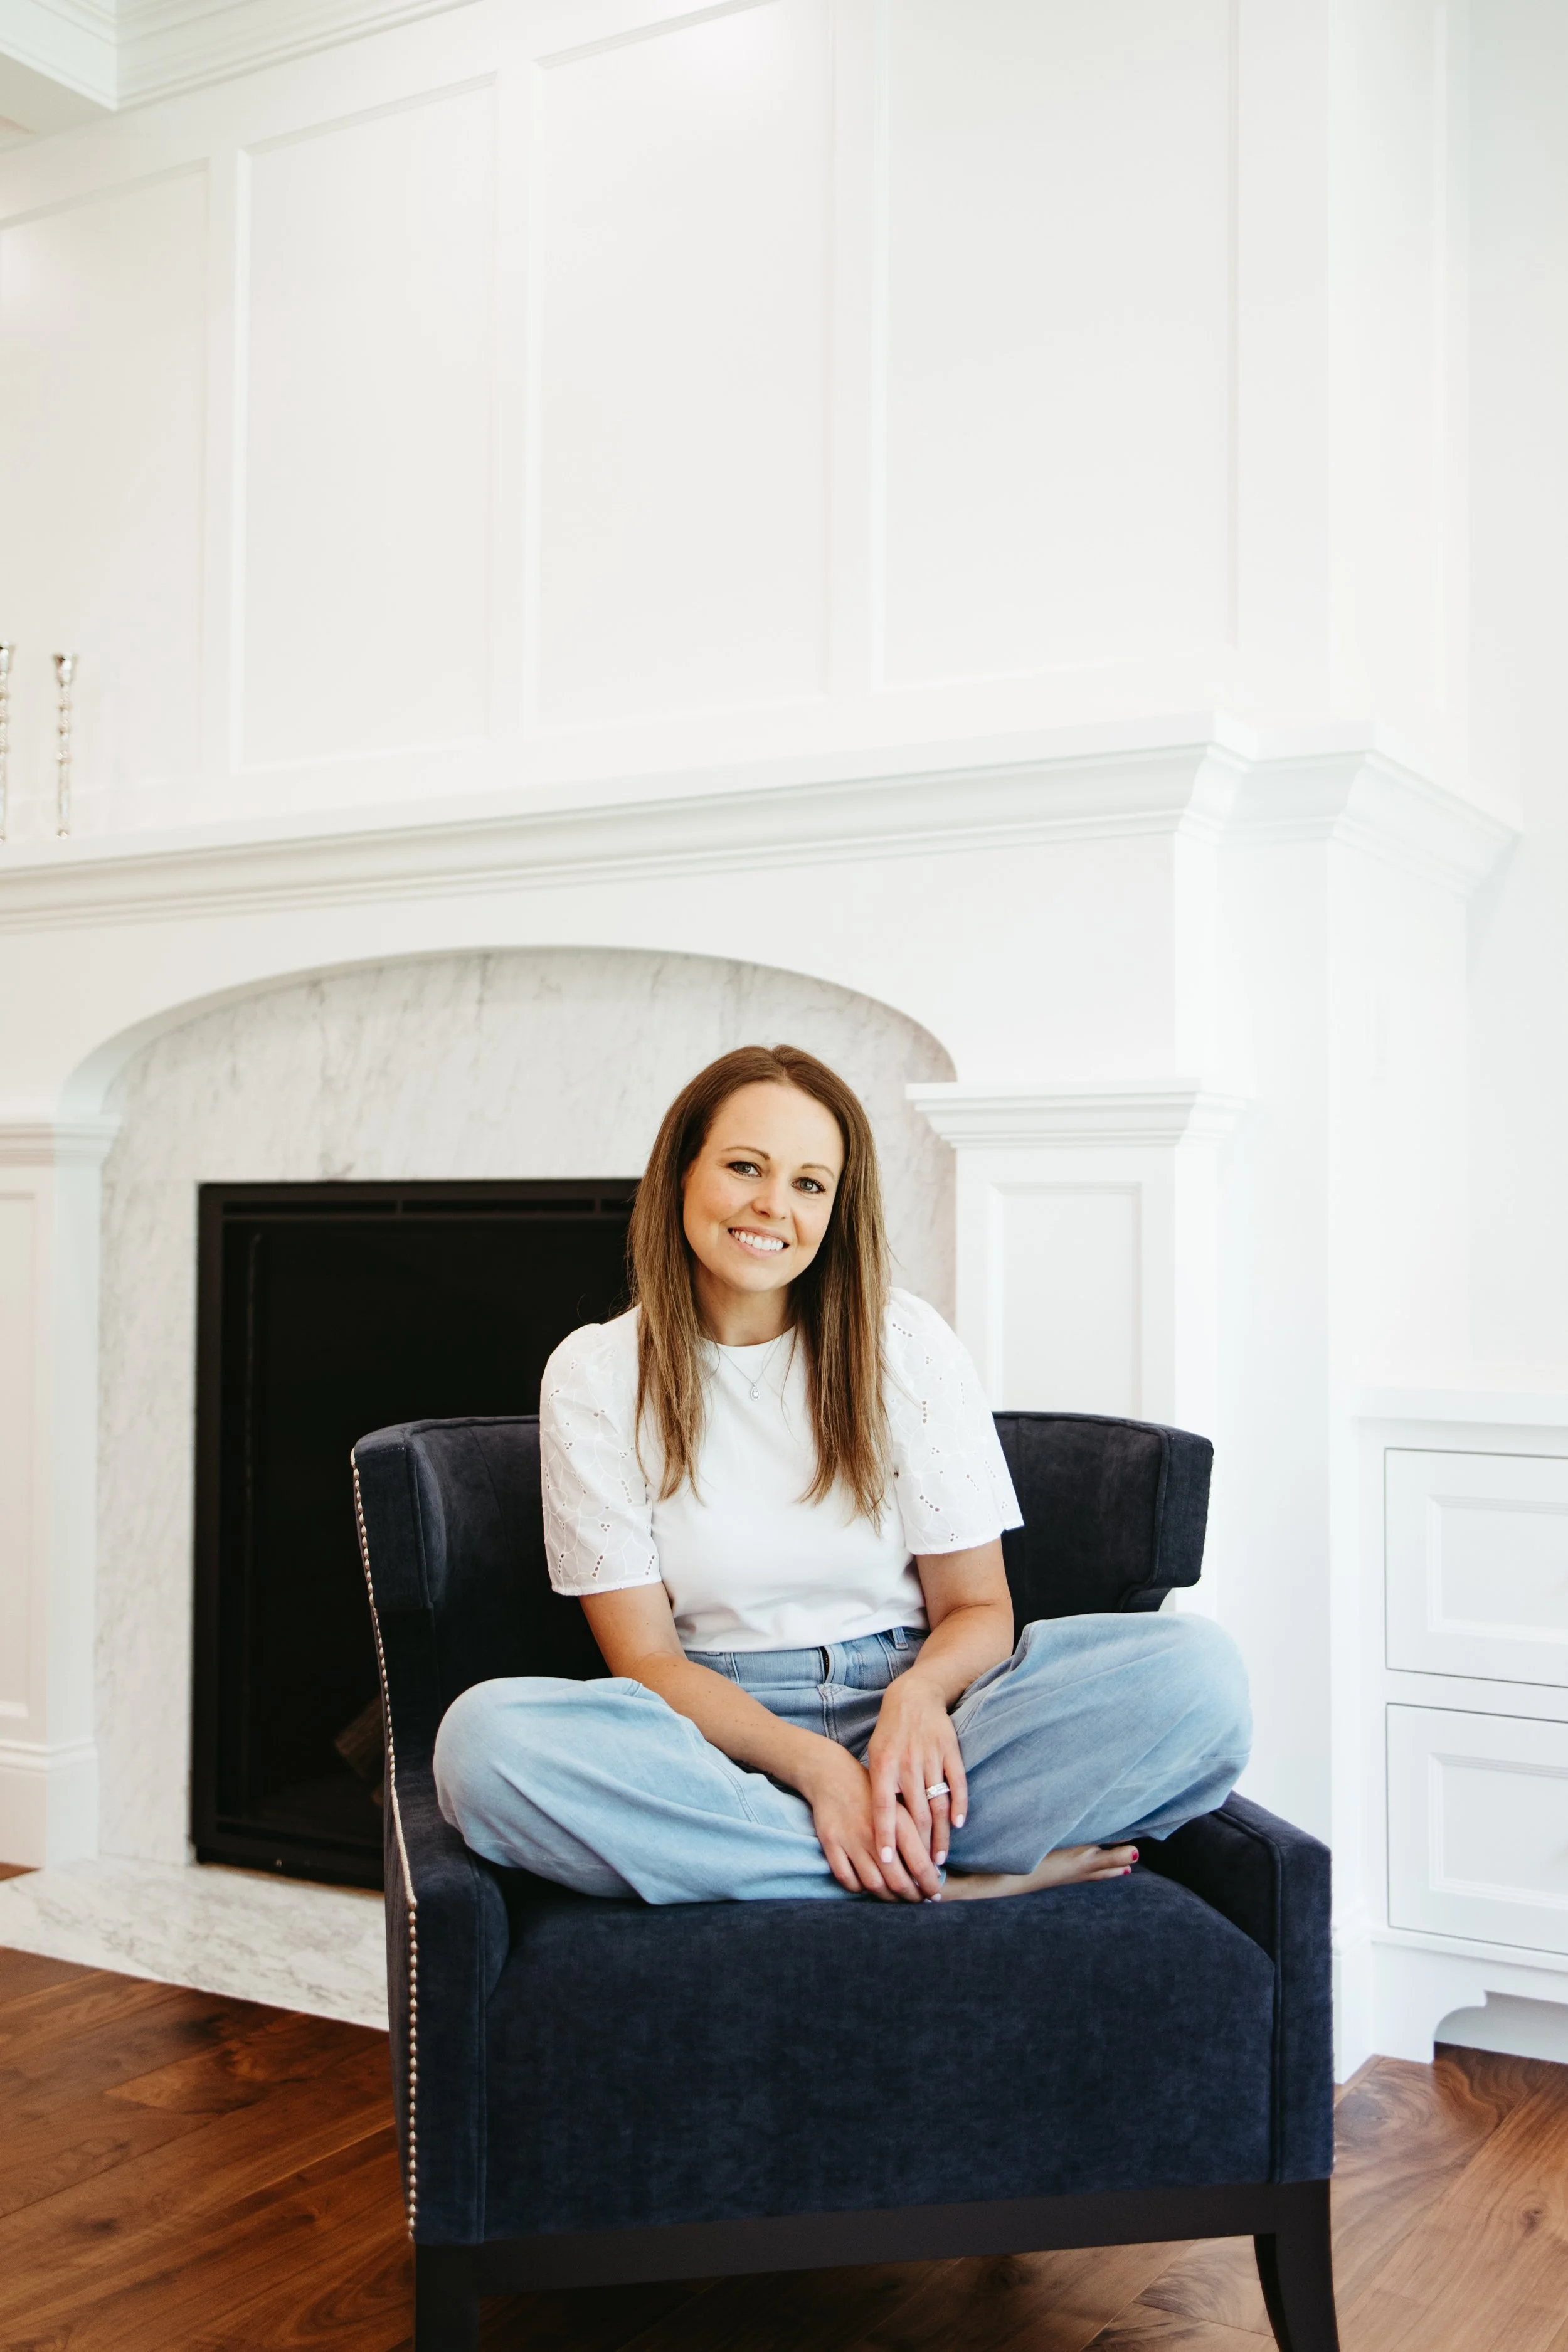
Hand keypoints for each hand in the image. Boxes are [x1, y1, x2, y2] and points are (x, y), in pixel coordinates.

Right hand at [798, 1740, 944, 1901]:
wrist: (833, 1775)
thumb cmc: (872, 1793)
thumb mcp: (898, 1806)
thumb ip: (915, 1833)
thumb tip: (933, 1867)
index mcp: (897, 1821)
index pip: (920, 1863)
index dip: (929, 1884)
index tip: (935, 1894)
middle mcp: (875, 1833)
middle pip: (898, 1880)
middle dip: (911, 1896)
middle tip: (918, 1901)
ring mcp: (851, 1840)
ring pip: (873, 1884)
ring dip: (888, 1897)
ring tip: (897, 1898)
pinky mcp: (831, 1844)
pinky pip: (847, 1879)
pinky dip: (859, 1888)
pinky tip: (868, 1887)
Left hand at [865, 1667, 968, 1880]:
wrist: (913, 1696)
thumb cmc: (889, 1733)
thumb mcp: (874, 1756)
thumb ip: (877, 1788)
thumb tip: (876, 1826)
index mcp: (883, 1766)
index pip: (883, 1808)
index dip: (885, 1836)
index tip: (887, 1862)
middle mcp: (906, 1763)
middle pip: (915, 1815)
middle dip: (919, 1847)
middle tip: (921, 1873)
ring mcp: (930, 1757)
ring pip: (937, 1805)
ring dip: (939, 1836)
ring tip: (939, 1859)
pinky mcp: (950, 1751)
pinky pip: (957, 1783)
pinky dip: (959, 1805)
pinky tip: (958, 1825)